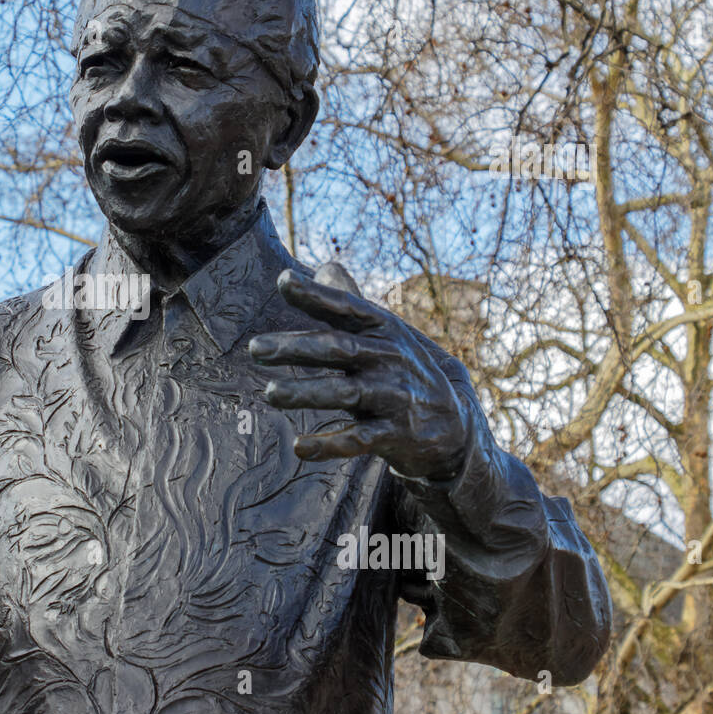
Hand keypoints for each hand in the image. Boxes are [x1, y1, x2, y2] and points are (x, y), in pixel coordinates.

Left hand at [248, 268, 469, 480]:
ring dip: (305, 392)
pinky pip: (358, 441)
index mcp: (384, 330)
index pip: (348, 308)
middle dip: (296, 347)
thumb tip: (325, 265)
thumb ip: (352, 304)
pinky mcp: (396, 436)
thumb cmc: (405, 371)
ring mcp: (394, 398)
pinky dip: (329, 445)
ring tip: (270, 392)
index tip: (284, 281)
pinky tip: (299, 448)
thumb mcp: (387, 334)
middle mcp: (389, 360)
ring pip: (345, 393)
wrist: (456, 425)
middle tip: (255, 348)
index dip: (317, 294)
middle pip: (339, 348)